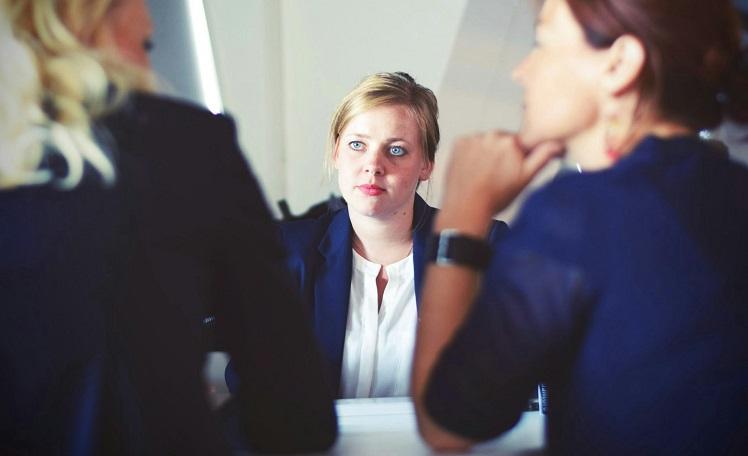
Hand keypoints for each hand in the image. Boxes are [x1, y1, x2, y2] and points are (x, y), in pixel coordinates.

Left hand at [441, 131, 561, 223]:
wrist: (466, 207)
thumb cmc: (495, 197)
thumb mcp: (526, 178)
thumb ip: (543, 157)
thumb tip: (557, 144)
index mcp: (512, 142)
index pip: (521, 142)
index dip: (519, 156)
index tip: (513, 167)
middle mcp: (492, 135)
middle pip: (502, 140)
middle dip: (502, 154)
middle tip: (497, 175)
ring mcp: (474, 138)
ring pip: (486, 142)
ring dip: (486, 152)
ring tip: (483, 174)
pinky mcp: (459, 142)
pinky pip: (470, 143)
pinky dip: (471, 153)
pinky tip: (472, 169)